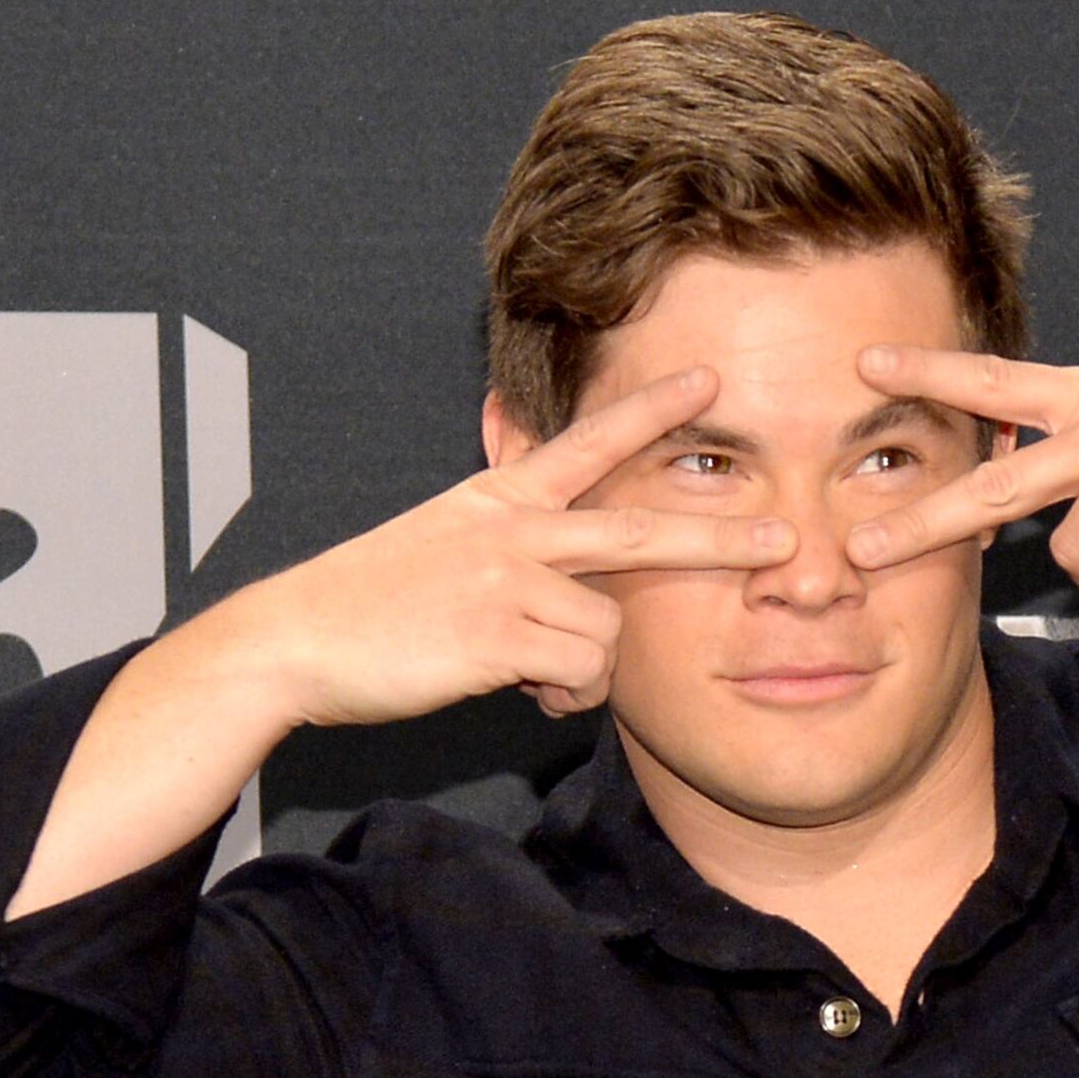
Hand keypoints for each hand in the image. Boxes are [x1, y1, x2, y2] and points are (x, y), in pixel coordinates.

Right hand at [175, 364, 796, 732]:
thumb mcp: (442, 550)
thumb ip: (510, 553)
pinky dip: (563, 698)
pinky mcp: (498, 634)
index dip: (648, 410)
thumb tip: (569, 605)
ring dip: (586, 671)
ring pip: (608, 630)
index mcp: (499, 499)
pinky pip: (580, 675)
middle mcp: (512, 528)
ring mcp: (506, 579)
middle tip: (781, 537)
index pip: (587, 442)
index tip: (704, 379)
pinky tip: (521, 692)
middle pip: (639, 529)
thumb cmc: (371, 607)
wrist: (297, 640)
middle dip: (718, 536)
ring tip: (535, 677)